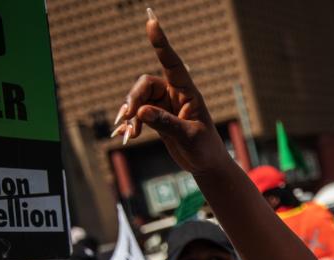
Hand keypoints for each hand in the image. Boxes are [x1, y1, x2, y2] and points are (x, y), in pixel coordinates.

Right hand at [113, 9, 229, 175]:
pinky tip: (126, 135)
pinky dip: (131, 123)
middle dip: (133, 99)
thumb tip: (142, 112)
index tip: (151, 21)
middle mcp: (175, 94)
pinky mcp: (157, 117)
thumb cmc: (205, 148)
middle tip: (128, 117)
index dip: (161, 43)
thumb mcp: (188, 136)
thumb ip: (167, 123)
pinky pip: (137, 113)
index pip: (172, 63)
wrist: (206, 164)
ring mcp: (164, 105)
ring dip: (130, 114)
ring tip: (129, 133)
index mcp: (188, 92)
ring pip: (138, 99)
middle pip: (145, 85)